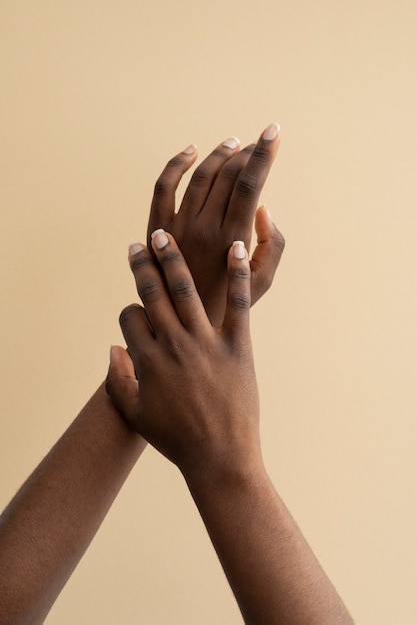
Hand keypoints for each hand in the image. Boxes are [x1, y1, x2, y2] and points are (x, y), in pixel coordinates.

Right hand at [109, 230, 259, 476]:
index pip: (129, 317)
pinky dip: (238, 273)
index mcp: (148, 361)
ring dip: (172, 259)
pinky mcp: (238, 346)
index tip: (137, 311)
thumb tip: (112, 349)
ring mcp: (206, 343)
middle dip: (142, 265)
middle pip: (152, 294)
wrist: (220, 458)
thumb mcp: (135, 414)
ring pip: (186, 291)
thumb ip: (117, 381)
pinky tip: (235, 247)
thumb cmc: (176, 439)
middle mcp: (174, 345)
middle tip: (139, 243)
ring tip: (164, 236)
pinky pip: (238, 303)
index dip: (129, 310)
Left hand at [147, 123, 284, 325]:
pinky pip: (164, 186)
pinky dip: (176, 164)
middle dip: (246, 153)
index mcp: (234, 238)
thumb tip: (264, 207)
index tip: (274, 131)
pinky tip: (191, 152)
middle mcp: (205, 227)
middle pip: (227, 175)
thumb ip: (273, 243)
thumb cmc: (229, 303)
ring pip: (199, 176)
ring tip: (232, 144)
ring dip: (218, 154)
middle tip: (257, 143)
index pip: (250, 183)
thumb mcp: (264, 281)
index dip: (264, 153)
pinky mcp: (156, 228)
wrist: (182, 324)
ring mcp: (177, 226)